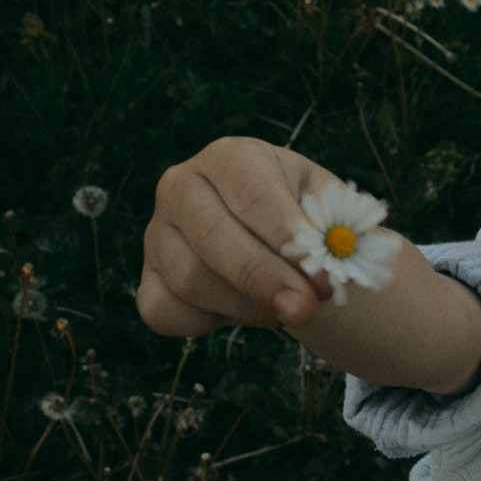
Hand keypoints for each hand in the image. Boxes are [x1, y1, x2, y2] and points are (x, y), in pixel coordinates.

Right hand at [136, 137, 336, 336]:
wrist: (280, 242)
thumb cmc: (306, 216)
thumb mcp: (330, 207)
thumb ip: (333, 224)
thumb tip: (332, 249)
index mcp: (232, 158)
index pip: (252, 194)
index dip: (286, 237)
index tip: (320, 275)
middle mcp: (183, 186)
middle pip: (213, 236)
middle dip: (264, 279)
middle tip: (304, 309)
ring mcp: (158, 233)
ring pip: (192, 280)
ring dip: (248, 306)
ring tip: (289, 308)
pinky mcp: (147, 279)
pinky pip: (167, 311)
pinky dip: (210, 322)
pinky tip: (247, 311)